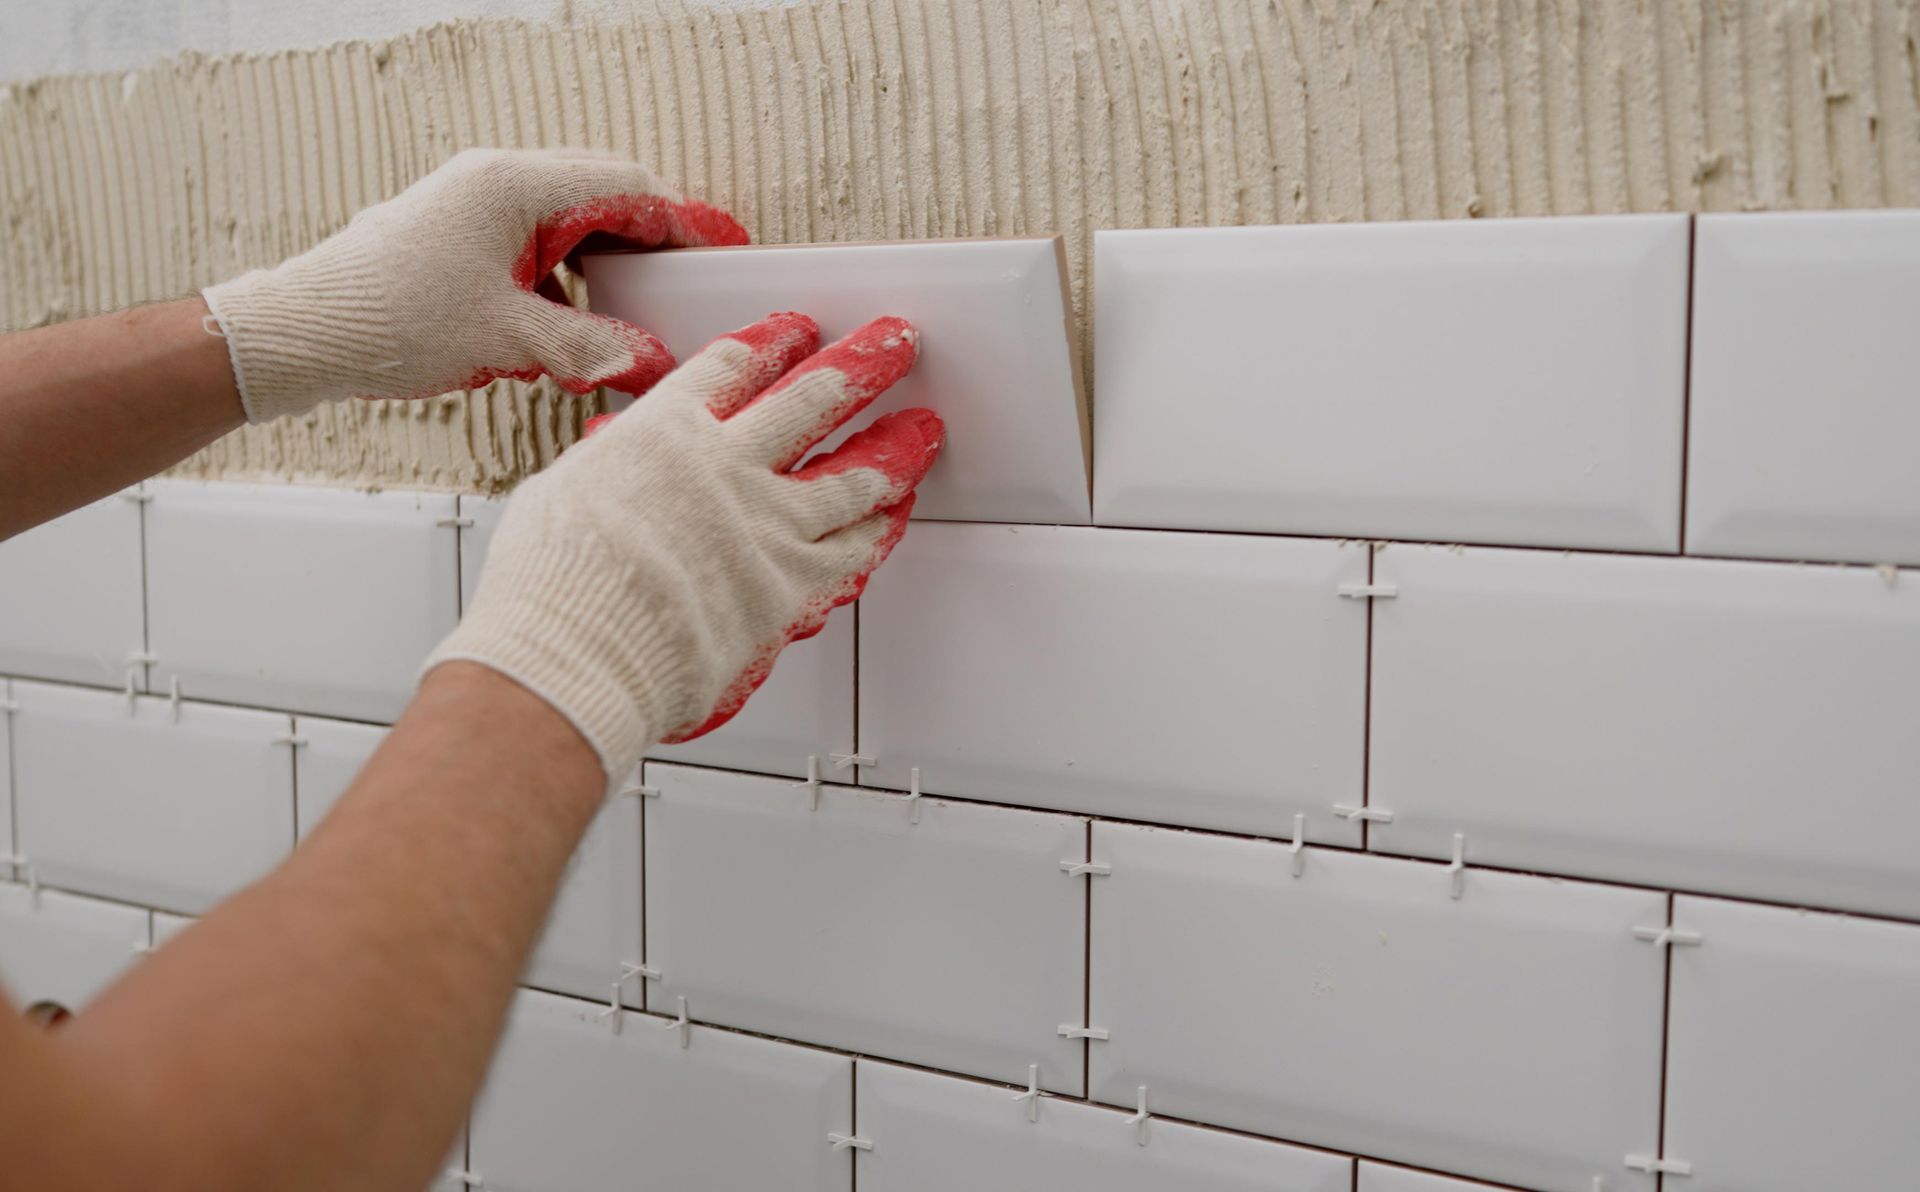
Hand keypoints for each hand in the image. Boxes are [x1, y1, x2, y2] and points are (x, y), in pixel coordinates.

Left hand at [202, 148, 746, 423]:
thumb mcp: (508, 340)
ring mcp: (471, 204)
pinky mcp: (456, 235)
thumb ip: (592, 347)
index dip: (682, 222)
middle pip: (600, 191)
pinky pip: (534, 240)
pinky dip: (568, 272)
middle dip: (651, 234)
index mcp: (513, 187)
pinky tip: (575, 318)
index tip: (720, 250)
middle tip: (690, 275)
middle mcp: (493, 182)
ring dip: (607, 255)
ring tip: (639, 303)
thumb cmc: (385, 320)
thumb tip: (650, 359)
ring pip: (567, 216)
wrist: (300, 334)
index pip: (624, 188)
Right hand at [426, 312, 942, 776]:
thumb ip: (608, 471)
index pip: (731, 367)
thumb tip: (610, 461)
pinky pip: (853, 551)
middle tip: (894, 343)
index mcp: (664, 431)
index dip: (772, 342)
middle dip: (863, 364)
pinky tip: (896, 516)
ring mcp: (769, 525)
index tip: (796, 328)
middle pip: (814, 397)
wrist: (580, 648)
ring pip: (853, 474)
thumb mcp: (561, 496)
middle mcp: (728, 466)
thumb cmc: (556, 586)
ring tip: (922, 429)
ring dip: (895, 447)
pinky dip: (879, 531)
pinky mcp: (793, 586)